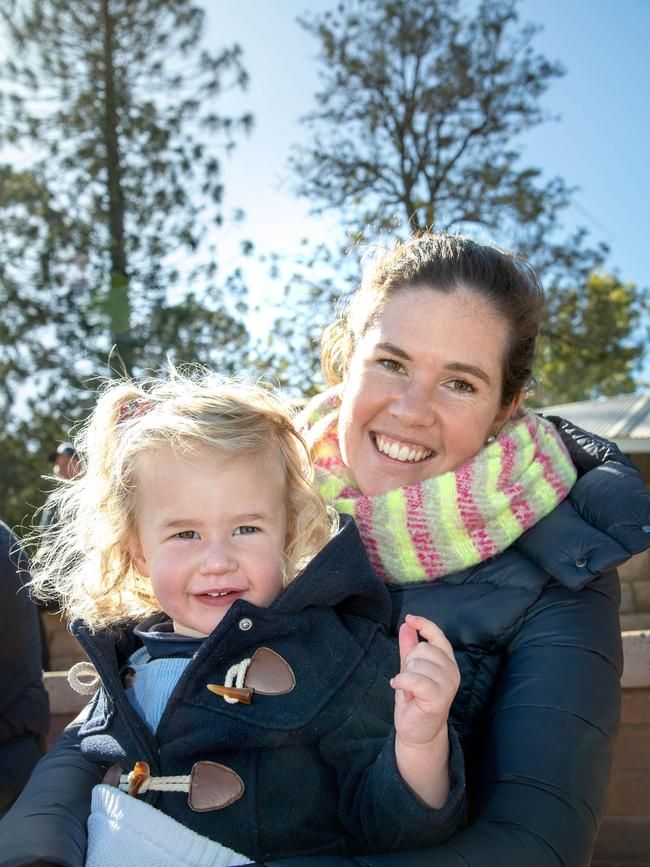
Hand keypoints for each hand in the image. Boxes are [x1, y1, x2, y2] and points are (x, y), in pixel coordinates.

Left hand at [391, 614, 459, 748]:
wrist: (417, 732)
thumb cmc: (415, 701)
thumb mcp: (410, 669)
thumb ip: (409, 647)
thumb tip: (406, 625)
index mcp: (447, 662)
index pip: (439, 636)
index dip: (425, 624)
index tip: (410, 619)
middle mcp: (452, 671)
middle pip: (423, 649)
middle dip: (408, 663)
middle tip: (410, 681)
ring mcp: (448, 685)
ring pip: (418, 664)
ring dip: (405, 676)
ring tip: (409, 690)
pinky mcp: (439, 698)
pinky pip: (415, 679)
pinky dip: (401, 681)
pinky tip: (397, 687)